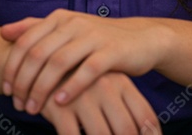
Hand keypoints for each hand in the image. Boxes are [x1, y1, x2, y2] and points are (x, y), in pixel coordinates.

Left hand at [0, 9, 169, 114]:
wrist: (141, 38)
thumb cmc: (98, 39)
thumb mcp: (66, 29)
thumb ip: (36, 28)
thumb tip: (3, 31)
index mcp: (59, 18)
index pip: (25, 42)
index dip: (12, 67)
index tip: (7, 90)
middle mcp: (73, 23)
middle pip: (38, 54)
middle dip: (24, 82)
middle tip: (18, 105)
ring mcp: (93, 36)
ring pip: (59, 63)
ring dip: (42, 89)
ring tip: (34, 108)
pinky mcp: (112, 51)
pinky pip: (87, 71)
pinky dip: (72, 87)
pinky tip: (61, 103)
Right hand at [40, 71, 161, 134]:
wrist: (43, 62)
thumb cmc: (82, 81)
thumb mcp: (107, 84)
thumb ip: (125, 104)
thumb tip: (147, 131)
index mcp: (122, 82)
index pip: (146, 116)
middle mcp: (105, 88)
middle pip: (127, 129)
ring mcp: (83, 97)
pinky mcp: (60, 108)